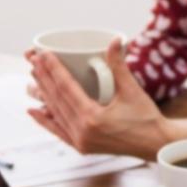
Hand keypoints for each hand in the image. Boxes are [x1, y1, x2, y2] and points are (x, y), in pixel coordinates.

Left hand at [25, 38, 186, 158]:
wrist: (155, 144)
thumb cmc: (147, 117)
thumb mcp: (132, 90)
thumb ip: (119, 65)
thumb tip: (116, 40)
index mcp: (93, 118)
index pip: (66, 88)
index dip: (53, 69)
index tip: (43, 54)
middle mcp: (82, 132)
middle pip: (56, 99)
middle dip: (43, 77)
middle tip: (32, 59)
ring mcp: (80, 142)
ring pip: (55, 113)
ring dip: (42, 94)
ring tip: (32, 76)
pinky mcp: (82, 147)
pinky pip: (58, 131)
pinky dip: (45, 120)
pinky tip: (33, 110)